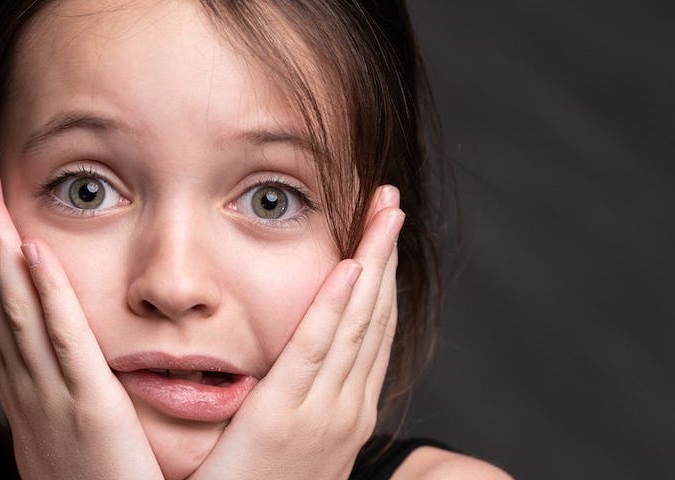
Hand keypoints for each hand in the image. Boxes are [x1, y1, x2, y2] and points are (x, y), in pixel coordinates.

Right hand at [0, 162, 162, 479]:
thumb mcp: (65, 445)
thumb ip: (62, 408)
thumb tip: (63, 385)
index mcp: (23, 396)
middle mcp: (25, 390)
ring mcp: (50, 397)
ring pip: (14, 309)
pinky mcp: (88, 408)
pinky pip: (63, 341)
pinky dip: (46, 292)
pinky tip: (32, 248)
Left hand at [189, 186, 403, 479]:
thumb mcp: (285, 453)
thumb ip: (288, 410)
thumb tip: (283, 378)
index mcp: (345, 414)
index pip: (370, 331)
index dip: (378, 276)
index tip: (380, 231)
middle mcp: (346, 409)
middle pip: (375, 315)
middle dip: (385, 253)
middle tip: (390, 198)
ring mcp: (324, 414)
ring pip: (358, 321)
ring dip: (372, 260)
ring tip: (382, 207)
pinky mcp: (287, 418)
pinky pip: (317, 350)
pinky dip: (339, 305)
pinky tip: (351, 264)